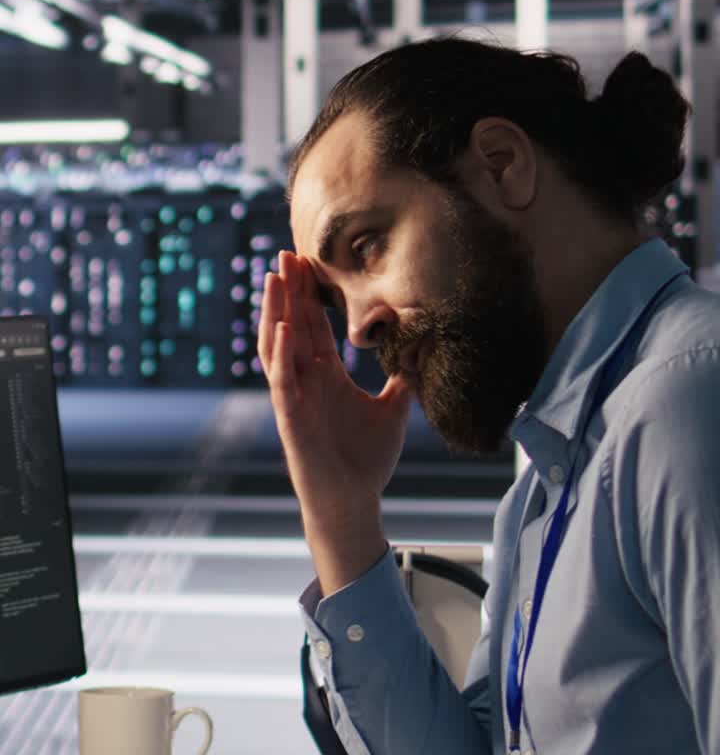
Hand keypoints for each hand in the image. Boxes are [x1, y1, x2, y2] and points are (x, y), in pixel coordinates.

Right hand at [258, 251, 410, 529]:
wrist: (355, 502)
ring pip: (278, 348)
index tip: (307, 260)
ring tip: (275, 278)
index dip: (309, 294)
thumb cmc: (366, 461)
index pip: (314, 326)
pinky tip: (283, 328)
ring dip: (275, 312)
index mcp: (326, 377)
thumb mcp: (392, 411)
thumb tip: (420, 354)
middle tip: (286, 252)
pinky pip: (282, 383)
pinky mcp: (291, 421)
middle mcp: (306, 383)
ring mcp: (295, 400)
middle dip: (288, 290)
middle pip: (292, 326)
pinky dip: (281, 355)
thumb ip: (401, 381)